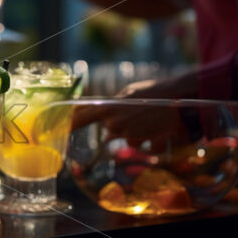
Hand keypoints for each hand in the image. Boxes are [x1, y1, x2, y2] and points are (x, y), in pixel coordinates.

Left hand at [72, 71, 198, 151]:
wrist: (185, 97)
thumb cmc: (158, 93)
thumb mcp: (132, 93)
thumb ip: (115, 104)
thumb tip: (104, 117)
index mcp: (109, 104)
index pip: (80, 115)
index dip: (67, 122)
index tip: (52, 128)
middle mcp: (114, 119)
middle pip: (107, 128)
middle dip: (115, 124)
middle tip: (133, 114)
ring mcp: (127, 131)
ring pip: (126, 136)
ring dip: (136, 130)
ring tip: (150, 119)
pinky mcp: (141, 141)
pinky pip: (140, 144)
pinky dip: (149, 138)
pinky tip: (159, 128)